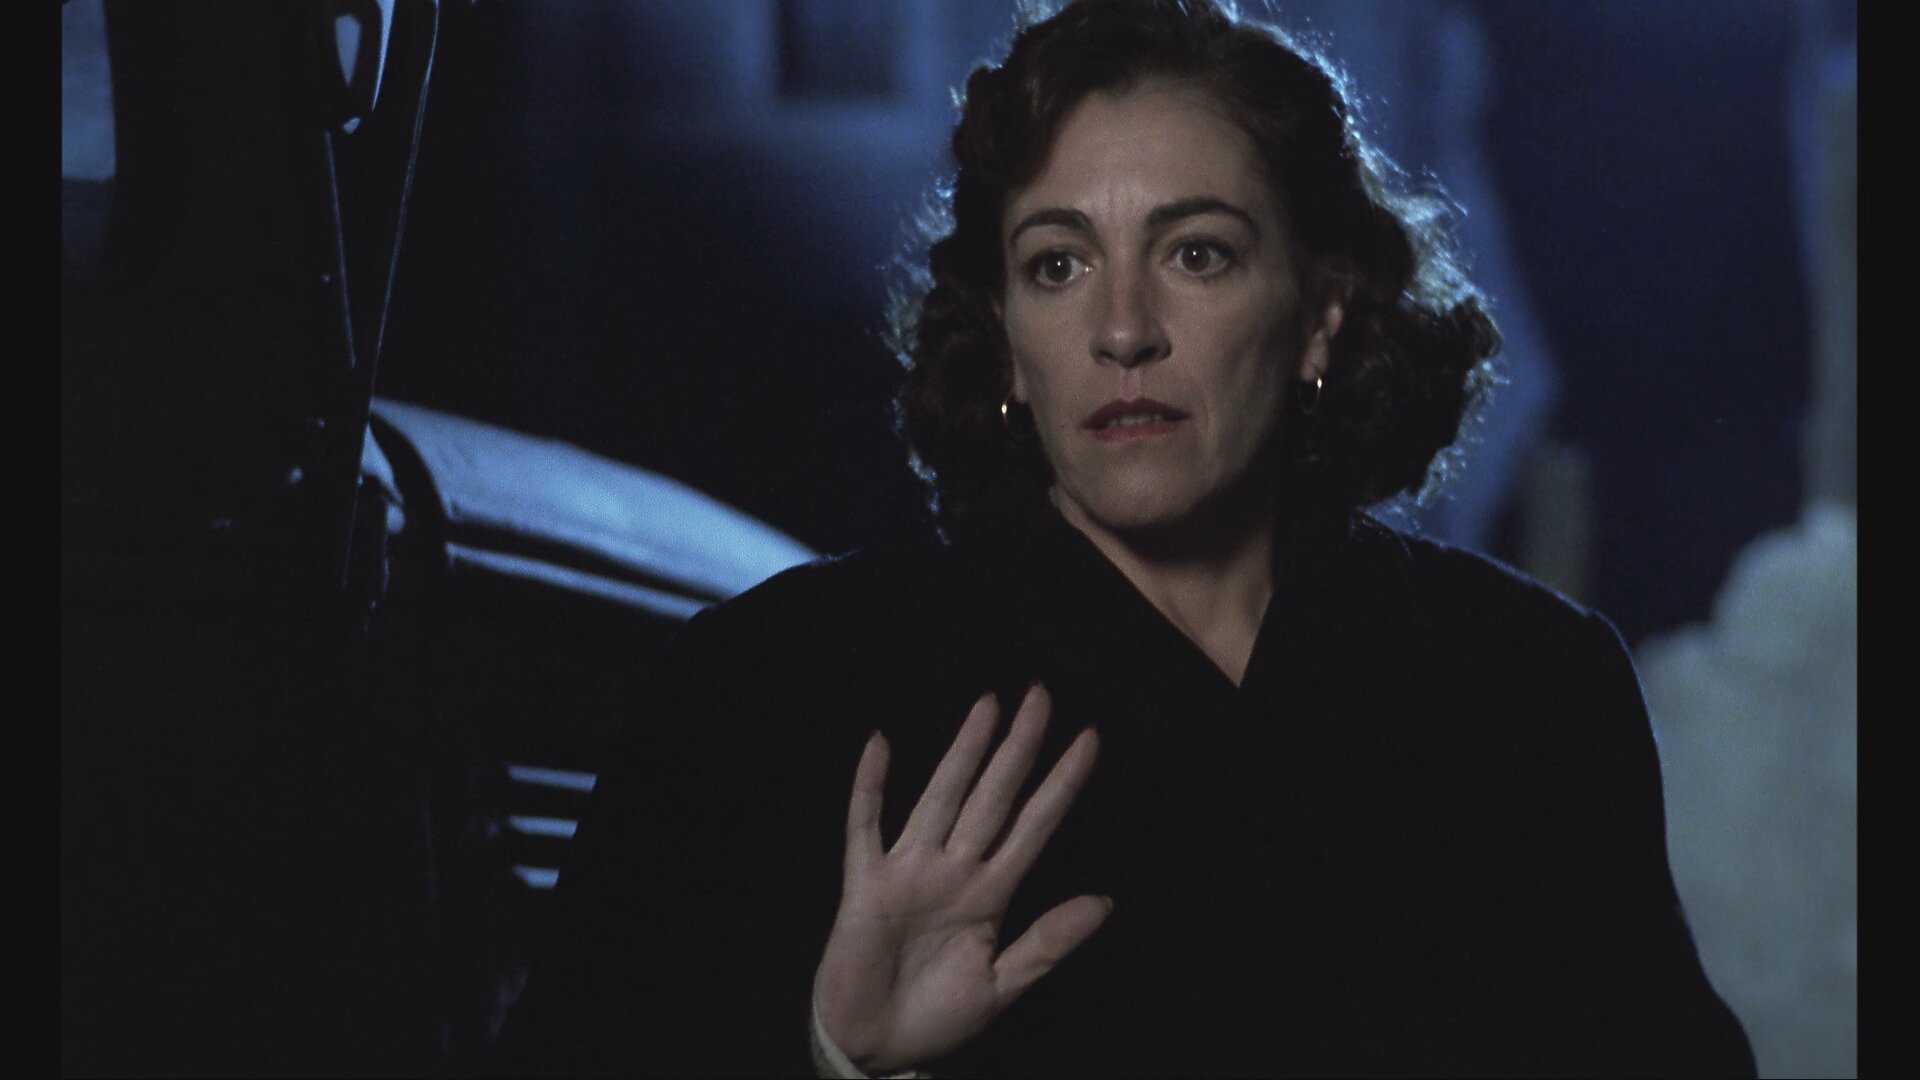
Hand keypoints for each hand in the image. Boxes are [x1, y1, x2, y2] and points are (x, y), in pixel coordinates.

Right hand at [811, 685, 1108, 1073]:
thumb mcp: (1002, 985)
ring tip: (988, 706)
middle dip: (1019, 748)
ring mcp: (909, 872)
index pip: (1034, 826)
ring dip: (963, 753)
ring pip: (942, 798)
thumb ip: (1047, 942)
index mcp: (990, 893)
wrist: (873, 1047)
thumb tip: (1106, 900)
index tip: (1090, 739)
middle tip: (1042, 694)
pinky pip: (866, 827)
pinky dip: (870, 787)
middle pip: (993, 797)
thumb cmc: (935, 1017)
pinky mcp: (865, 884)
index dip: (1061, 785)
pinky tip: (879, 745)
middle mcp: (954, 871)